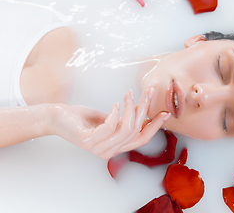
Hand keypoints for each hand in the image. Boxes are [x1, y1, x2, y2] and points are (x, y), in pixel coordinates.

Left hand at [48, 88, 169, 159]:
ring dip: (131, 108)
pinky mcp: (88, 141)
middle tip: (147, 92)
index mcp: (117, 147)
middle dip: (145, 109)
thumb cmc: (84, 117)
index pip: (143, 139)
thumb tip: (146, 112)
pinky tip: (115, 104)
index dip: (156, 126)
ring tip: (129, 95)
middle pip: (136, 132)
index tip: (165, 112)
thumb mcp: (111, 118)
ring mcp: (98, 148)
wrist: (58, 117)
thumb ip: (126, 121)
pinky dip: (116, 113)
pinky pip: (109, 127)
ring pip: (126, 129)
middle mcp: (110, 151)